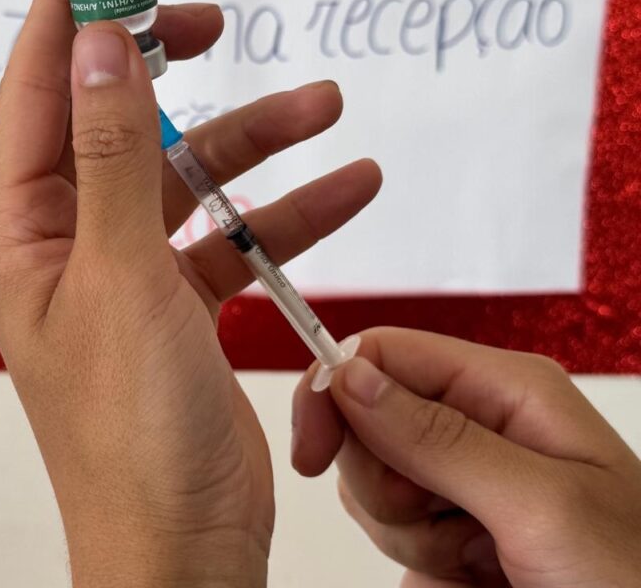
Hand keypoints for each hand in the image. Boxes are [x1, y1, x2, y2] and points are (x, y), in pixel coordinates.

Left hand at [0, 0, 380, 586]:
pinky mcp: (175, 306)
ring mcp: (122, 274)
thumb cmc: (131, 432)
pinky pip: (227, 237)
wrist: (181, 545)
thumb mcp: (120, 275)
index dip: (69, 20)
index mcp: (20, 230)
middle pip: (115, 124)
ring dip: (254, 144)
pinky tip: (346, 188)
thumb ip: (109, 157)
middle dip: (170, 73)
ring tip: (327, 107)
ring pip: (186, 178)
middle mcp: (63, 243)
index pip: (37, 94)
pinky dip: (281, 213)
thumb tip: (93, 48)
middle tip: (212, 20)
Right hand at [292, 327, 640, 587]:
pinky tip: (481, 581)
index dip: (333, 394)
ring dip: (413, 540)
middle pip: (368, 430)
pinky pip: (399, 543)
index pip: (382, 354)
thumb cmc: (635, 578)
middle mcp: (482, 426)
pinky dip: (428, 572)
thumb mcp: (539, 504)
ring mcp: (469, 482)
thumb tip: (349, 374)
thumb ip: (438, 437)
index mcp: (506, 390)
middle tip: (455, 528)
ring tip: (484, 564)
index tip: (311, 454)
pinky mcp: (459, 531)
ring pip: (376, 493)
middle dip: (389, 489)